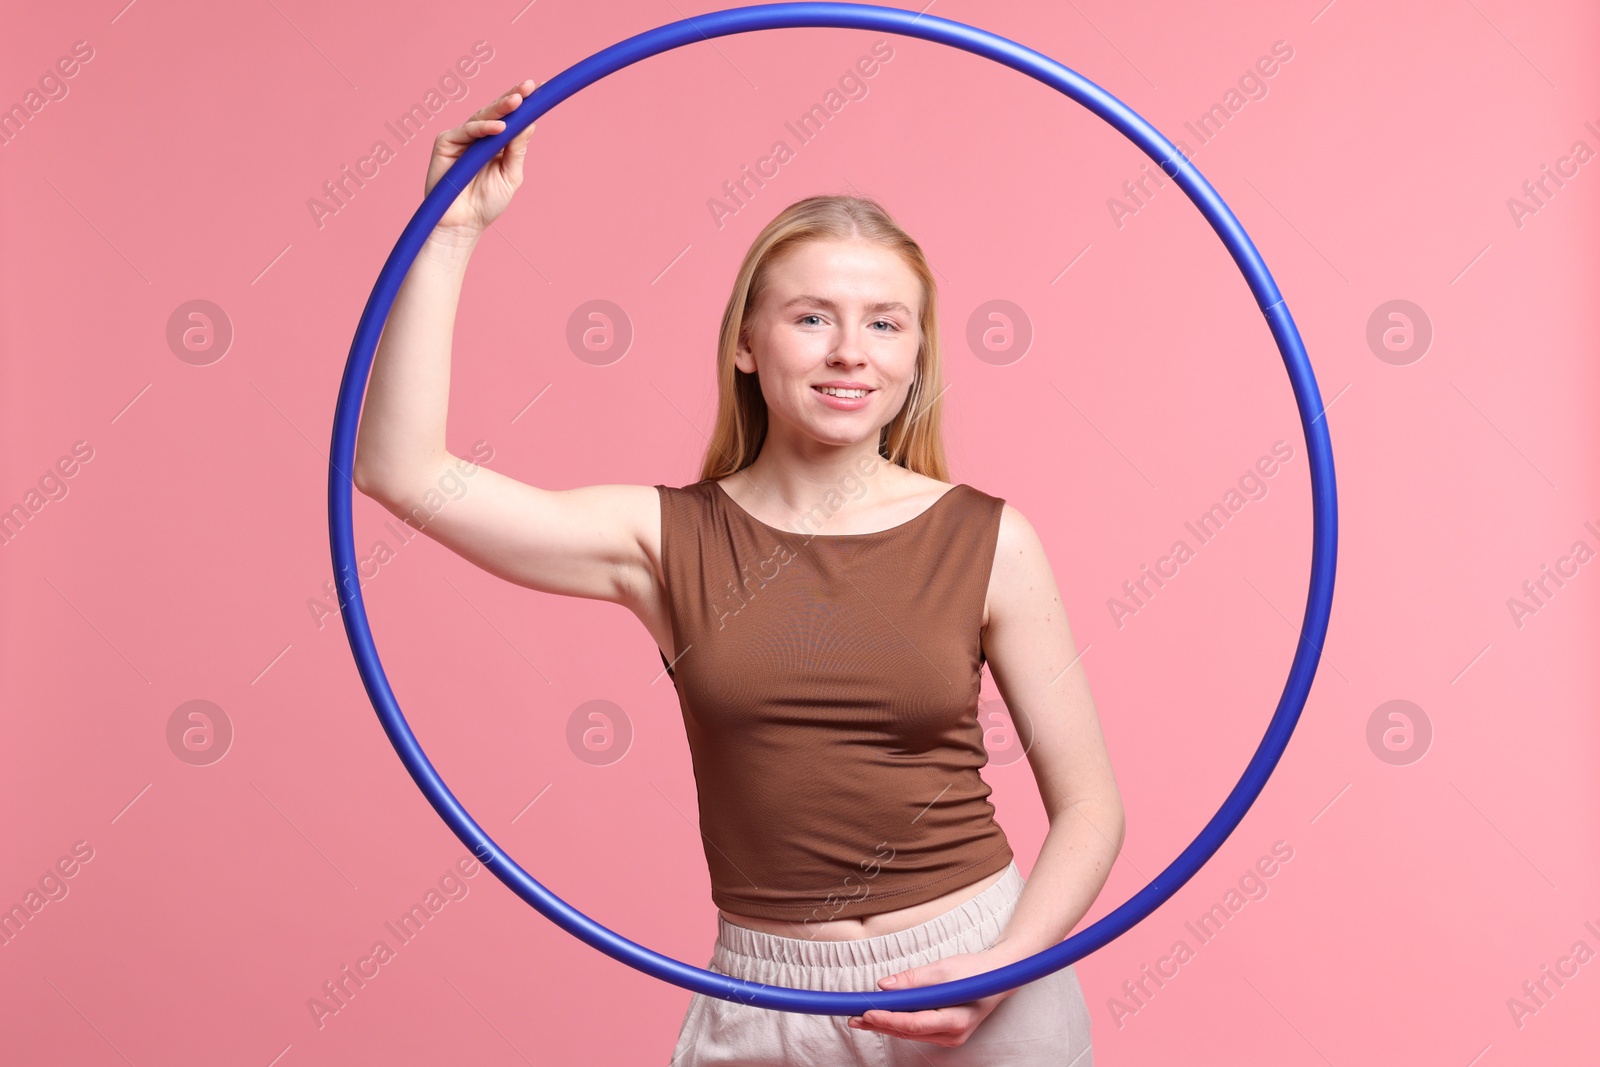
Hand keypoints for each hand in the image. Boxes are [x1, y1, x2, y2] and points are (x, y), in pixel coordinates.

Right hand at [426, 79, 539, 237]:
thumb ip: (517, 149)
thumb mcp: (510, 175)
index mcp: (496, 143)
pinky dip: (483, 128)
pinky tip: (499, 127)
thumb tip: (531, 122)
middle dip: (513, 98)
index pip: (511, 118)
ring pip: (482, 116)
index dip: (524, 104)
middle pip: (497, 112)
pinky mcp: (446, 143)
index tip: (540, 88)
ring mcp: (462, 138)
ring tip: (518, 102)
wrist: (463, 225)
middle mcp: (479, 137)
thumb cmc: (487, 204)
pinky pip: (466, 130)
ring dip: (500, 108)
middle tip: (529, 87)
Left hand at [846, 947, 1016, 1047]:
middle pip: (909, 1031)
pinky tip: (883, 1017)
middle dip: (880, 1024)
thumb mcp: (942, 969)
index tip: (866, 1012)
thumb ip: (913, 979)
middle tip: (854, 1017)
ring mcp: (951, 1038)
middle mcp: (953, 1035)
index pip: (913, 1023)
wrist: (998, 976)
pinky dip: (900, 1023)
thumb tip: (883, 985)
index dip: (887, 1020)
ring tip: (862, 1018)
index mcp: (955, 1020)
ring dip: (887, 1025)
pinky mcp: (947, 1034)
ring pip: (911, 1033)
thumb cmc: (974, 971)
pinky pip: (918, 1030)